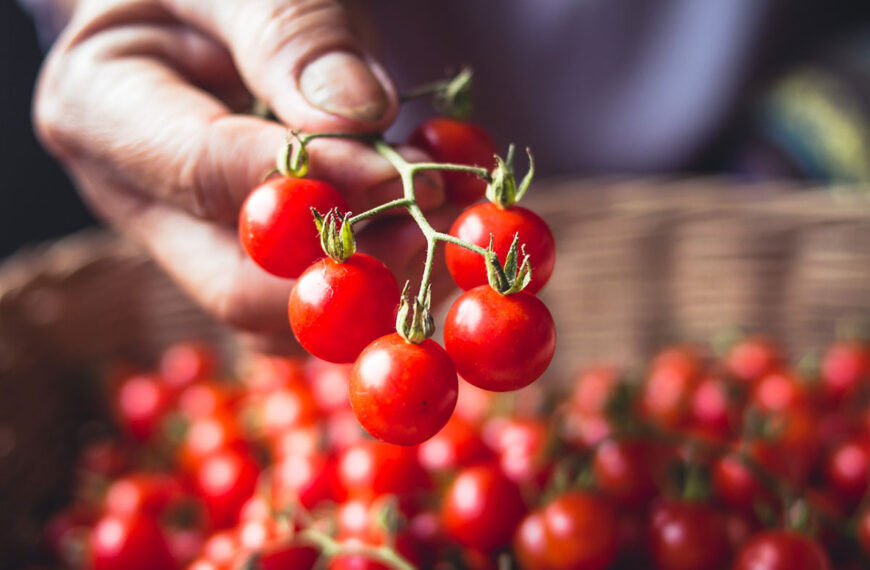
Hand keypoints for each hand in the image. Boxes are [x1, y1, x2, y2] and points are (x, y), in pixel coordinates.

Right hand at [34, 0, 445, 351]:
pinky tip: (413, 231)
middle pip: (234, 284)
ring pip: (274, 309)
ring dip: (362, 284)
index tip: (405, 176)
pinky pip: (297, 292)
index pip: (210, 176)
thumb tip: (359, 119)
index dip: (316, 188)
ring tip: (433, 226)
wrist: (193, 4)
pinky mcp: (232, 247)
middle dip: (341, 267)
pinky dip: (361, 276)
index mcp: (98, 112)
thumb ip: (289, 34)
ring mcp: (183, 235)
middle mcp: (132, 196)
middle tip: (430, 224)